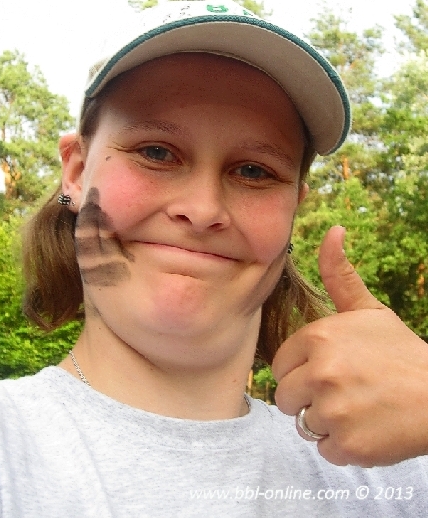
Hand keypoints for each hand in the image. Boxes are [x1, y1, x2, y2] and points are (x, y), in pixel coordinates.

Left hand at [272, 225, 427, 466]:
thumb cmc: (400, 352)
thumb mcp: (368, 310)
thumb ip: (339, 274)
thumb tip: (333, 230)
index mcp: (319, 337)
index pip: (280, 366)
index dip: (301, 371)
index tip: (328, 371)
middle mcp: (321, 372)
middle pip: (285, 397)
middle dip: (308, 397)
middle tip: (343, 392)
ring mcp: (334, 410)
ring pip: (303, 423)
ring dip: (326, 421)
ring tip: (357, 407)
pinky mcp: (348, 444)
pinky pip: (324, 449)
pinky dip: (342, 445)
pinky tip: (365, 427)